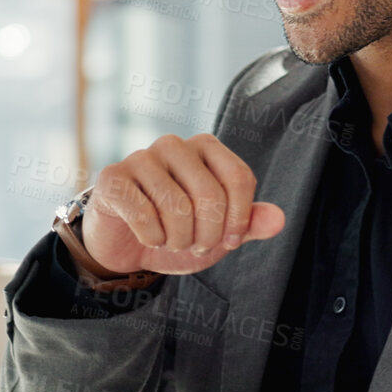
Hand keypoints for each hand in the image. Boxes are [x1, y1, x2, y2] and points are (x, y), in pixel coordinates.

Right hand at [82, 133, 285, 275]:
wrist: (127, 246)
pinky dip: (152, 239)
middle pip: (210, 194)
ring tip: (173, 242)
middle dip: (208, 235)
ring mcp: (140, 157)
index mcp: (205, 148)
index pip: (238, 177)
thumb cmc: (177, 231)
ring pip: (177, 207)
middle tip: (198, 247)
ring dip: (179, 240)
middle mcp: (174, 145)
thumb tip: (279, 219)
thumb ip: (249, 224)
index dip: (239, 218)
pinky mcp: (112, 177)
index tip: (230, 241)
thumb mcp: (219, 234)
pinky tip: (149, 239)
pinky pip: (144, 215)